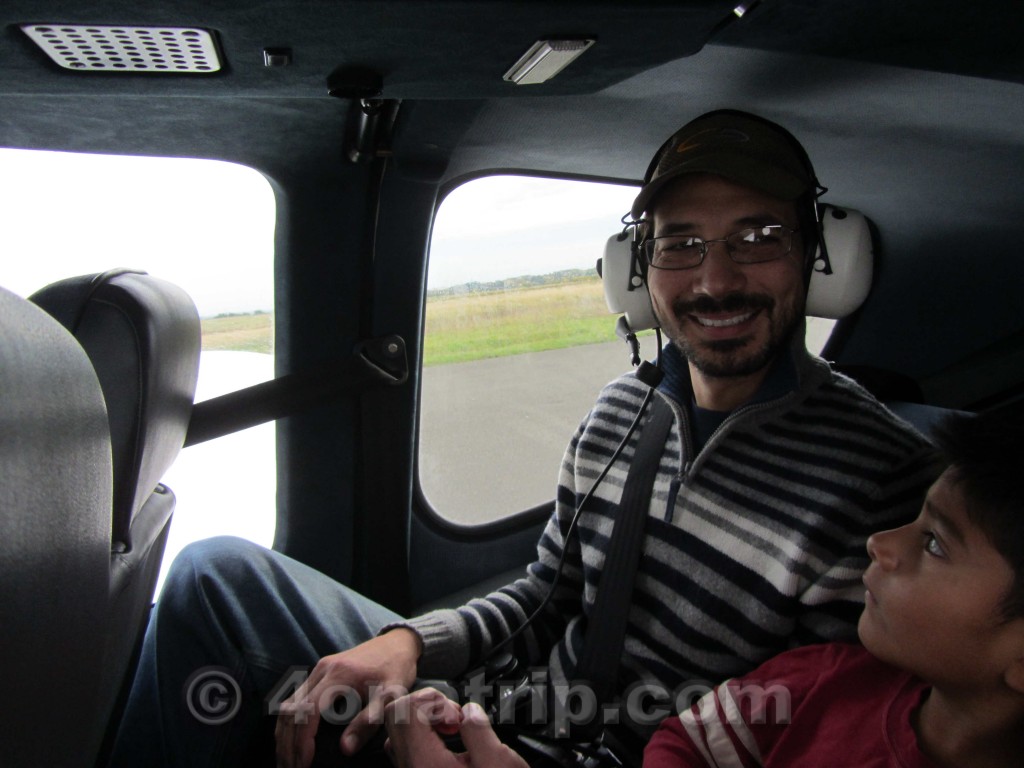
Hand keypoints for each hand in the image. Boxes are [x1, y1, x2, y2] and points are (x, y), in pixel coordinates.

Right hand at [275, 628, 420, 767]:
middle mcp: (322, 670)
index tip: (303, 765)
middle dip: (288, 744)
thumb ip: (368, 721)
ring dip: (283, 735)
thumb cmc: (396, 670)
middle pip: (291, 710)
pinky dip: (288, 723)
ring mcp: (318, 670)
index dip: (302, 741)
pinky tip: (291, 740)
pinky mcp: (318, 673)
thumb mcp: (390, 696)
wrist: (396, 643)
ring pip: (287, 705)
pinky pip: (294, 700)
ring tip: (287, 760)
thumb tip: (345, 749)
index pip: (308, 711)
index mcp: (339, 675)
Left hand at [384, 688, 527, 767]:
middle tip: (455, 720)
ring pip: (400, 733)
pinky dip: (426, 738)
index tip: (457, 717)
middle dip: (428, 707)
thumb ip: (480, 731)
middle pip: (396, 717)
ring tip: (455, 731)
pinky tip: (451, 745)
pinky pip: (409, 749)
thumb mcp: (499, 764)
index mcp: (424, 763)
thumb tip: (469, 711)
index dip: (434, 702)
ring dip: (426, 721)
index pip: (404, 711)